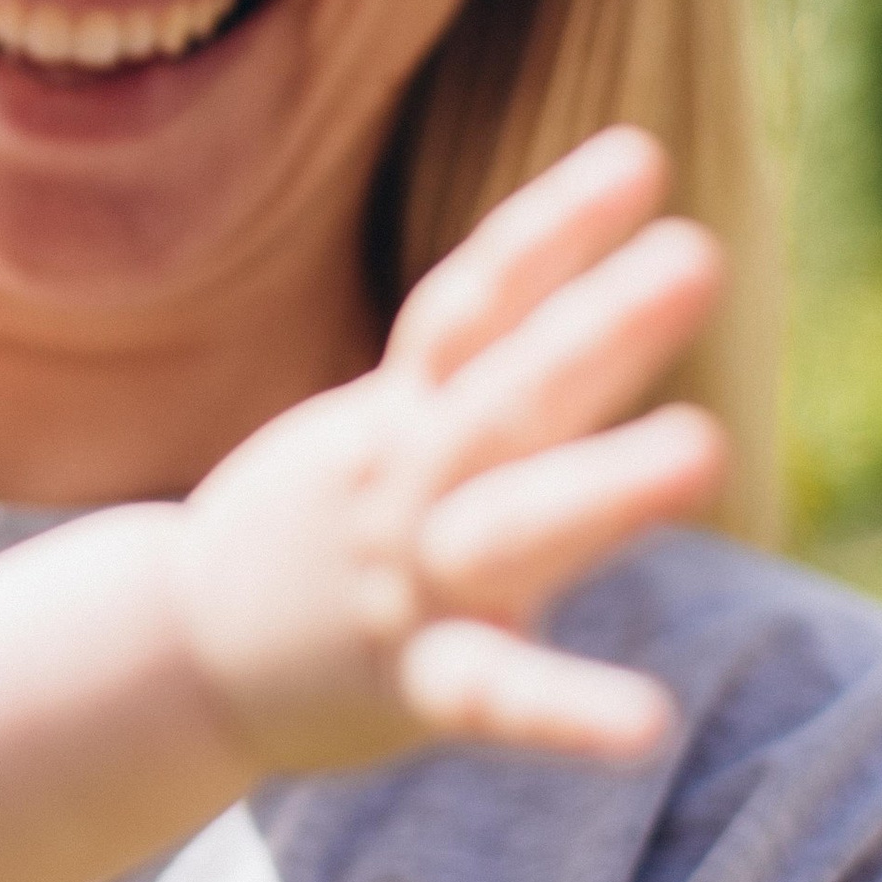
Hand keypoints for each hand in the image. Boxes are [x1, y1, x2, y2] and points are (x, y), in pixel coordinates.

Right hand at [174, 127, 724, 773]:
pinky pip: (490, 693)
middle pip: (504, 394)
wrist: (176, 653)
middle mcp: (405, 482)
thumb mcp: (375, 429)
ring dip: (602, 484)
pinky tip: (649, 724)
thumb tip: (595, 293)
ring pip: (507, 525)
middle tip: (697, 258)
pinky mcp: (412, 682)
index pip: (474, 302)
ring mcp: (407, 581)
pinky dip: (566, 709)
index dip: (552, 229)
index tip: (640, 157)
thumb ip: (473, 374)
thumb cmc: (315, 530)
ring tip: (704, 446)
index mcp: (398, 415)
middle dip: (598, 327)